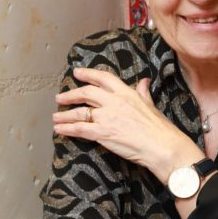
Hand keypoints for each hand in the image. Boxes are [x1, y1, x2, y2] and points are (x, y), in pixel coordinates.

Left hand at [52, 67, 200, 181]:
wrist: (162, 146)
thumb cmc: (159, 128)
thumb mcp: (151, 105)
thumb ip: (143, 92)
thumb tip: (144, 81)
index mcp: (126, 93)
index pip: (103, 78)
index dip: (88, 74)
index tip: (77, 72)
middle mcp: (113, 101)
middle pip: (86, 93)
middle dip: (70, 94)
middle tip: (60, 97)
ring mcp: (106, 117)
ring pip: (79, 112)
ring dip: (64, 114)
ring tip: (55, 116)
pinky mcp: (102, 133)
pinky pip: (80, 129)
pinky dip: (67, 129)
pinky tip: (59, 129)